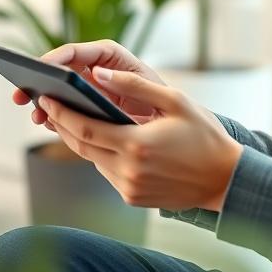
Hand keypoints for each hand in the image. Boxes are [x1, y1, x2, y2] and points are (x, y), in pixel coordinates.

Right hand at [12, 39, 167, 128]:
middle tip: (19, 95)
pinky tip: (46, 124)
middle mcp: (96, 70)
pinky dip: (54, 117)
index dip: (55, 58)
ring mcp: (89, 91)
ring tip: (35, 115)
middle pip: (59, 71)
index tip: (39, 68)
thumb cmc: (165, 102)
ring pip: (59, 92)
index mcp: (109, 57)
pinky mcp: (87, 110)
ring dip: (44, 102)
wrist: (174, 127)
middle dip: (38, 81)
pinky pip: (66, 110)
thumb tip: (94, 73)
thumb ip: (126, 80)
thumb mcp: (149, 89)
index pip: (76, 52)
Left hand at [37, 69, 242, 211]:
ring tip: (72, 117)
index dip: (61, 112)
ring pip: (92, 159)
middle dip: (62, 123)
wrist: (224, 179)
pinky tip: (103, 138)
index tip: (47, 96)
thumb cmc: (204, 135)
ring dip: (80, 139)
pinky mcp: (132, 198)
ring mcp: (128, 188)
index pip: (84, 127)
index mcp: (136, 144)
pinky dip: (101, 154)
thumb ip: (135, 86)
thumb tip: (100, 73)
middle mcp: (128, 170)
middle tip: (49, 104)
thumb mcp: (176, 101)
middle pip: (80, 145)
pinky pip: (107, 172)